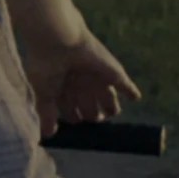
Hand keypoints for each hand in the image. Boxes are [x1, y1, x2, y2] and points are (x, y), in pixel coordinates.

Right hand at [22, 29, 141, 131]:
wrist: (59, 42)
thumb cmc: (46, 66)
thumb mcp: (44, 94)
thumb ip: (47, 115)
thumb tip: (48, 136)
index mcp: (65, 91)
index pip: (73, 113)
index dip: (74, 120)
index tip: (75, 126)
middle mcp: (82, 87)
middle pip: (92, 110)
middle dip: (92, 118)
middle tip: (92, 121)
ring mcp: (98, 81)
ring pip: (109, 102)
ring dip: (110, 110)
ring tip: (108, 115)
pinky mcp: (112, 74)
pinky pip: (126, 86)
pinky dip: (131, 92)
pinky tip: (135, 97)